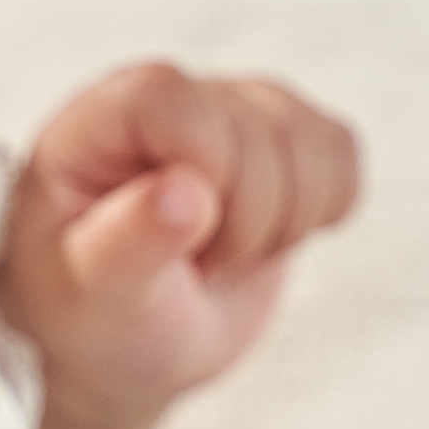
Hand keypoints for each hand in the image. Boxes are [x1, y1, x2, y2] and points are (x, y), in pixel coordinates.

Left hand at [0, 62, 359, 428]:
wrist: (123, 333)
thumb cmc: (89, 307)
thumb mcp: (94, 292)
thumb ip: (130, 241)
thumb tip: (183, 190)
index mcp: (104, 115)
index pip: (177, 101)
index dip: (206, 175)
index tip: (187, 237)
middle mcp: (167, 95)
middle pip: (257, 130)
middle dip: (247, 224)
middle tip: (198, 262)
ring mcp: (226, 108)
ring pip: (308, 138)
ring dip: (287, 222)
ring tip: (228, 251)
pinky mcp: (277, 136)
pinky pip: (339, 148)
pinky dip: (326, 207)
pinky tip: (270, 238)